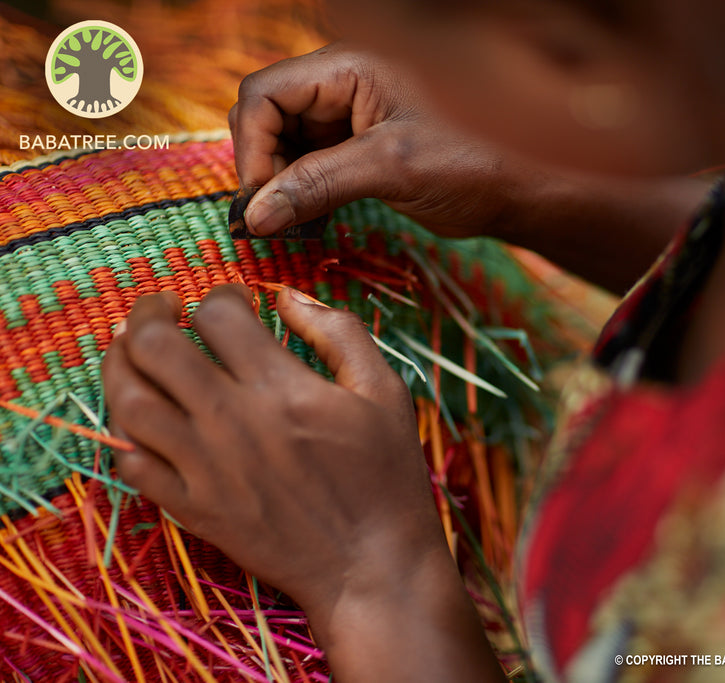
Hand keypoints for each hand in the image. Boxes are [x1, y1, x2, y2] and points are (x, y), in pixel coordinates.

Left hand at [102, 285, 505, 679]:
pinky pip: (130, 463)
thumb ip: (340, 333)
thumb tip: (290, 297)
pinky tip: (143, 417)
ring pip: (128, 401)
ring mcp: (205, 469)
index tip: (234, 303)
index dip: (222, 296)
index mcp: (284, 388)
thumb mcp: (385, 392)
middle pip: (154, 346)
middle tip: (165, 309)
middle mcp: (233, 422)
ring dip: (121, 364)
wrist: (372, 565)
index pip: (219, 316)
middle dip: (150, 313)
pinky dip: (125, 431)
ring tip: (135, 352)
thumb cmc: (387, 476)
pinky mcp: (193, 509)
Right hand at [230, 43, 707, 291]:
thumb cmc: (475, 162)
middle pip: (268, 118)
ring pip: (286, 147)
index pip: (266, 94)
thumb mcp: (391, 169)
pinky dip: (303, 197)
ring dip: (280, 188)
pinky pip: (312, 168)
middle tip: (270, 222)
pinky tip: (311, 226)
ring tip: (290, 231)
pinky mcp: (362, 151)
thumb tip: (252, 215)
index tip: (259, 202)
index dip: (252, 146)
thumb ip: (317, 185)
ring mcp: (351, 119)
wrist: (524, 190)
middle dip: (263, 168)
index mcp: (350, 66)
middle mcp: (344, 85)